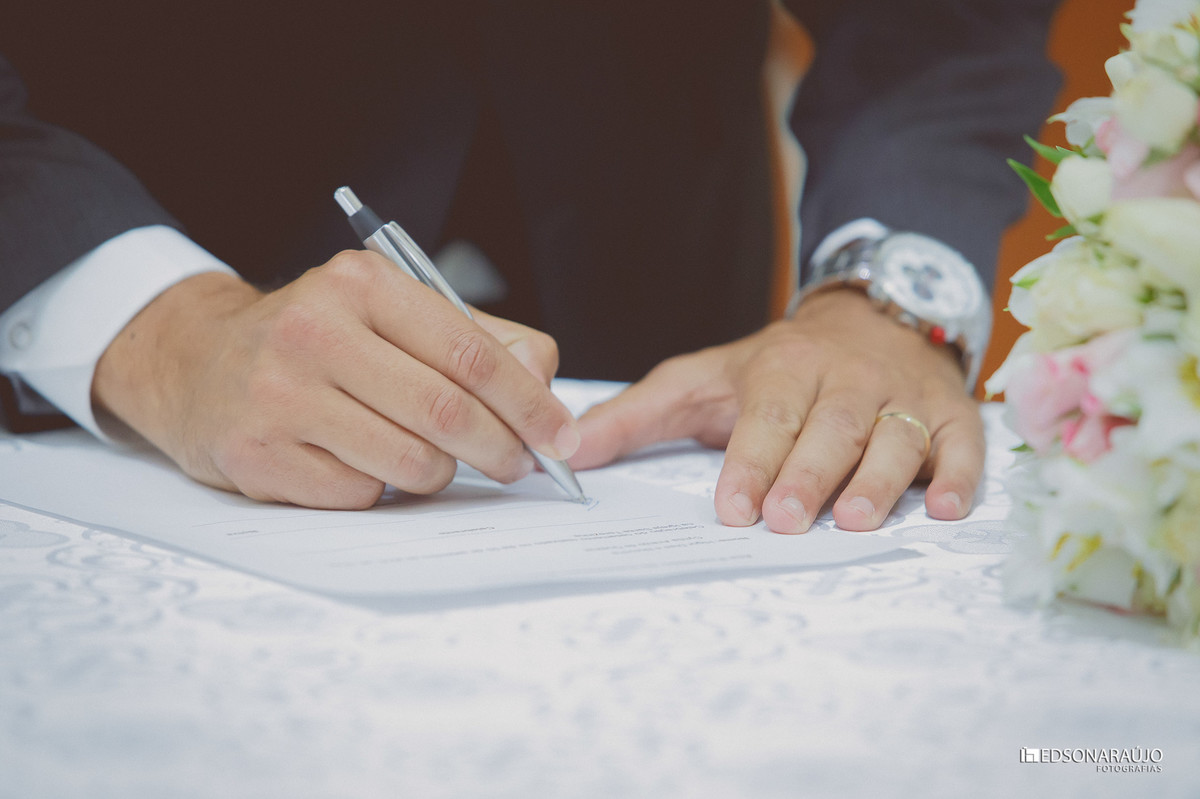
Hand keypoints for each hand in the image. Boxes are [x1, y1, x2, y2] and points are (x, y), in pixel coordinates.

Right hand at [92, 251, 578, 508]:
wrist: (198, 363)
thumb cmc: (319, 341)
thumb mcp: (394, 313)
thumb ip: (479, 338)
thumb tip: (543, 387)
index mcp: (362, 286)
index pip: (471, 354)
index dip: (529, 404)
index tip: (560, 437)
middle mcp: (316, 332)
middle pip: (446, 413)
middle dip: (501, 450)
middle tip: (519, 465)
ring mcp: (280, 396)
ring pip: (410, 462)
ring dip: (439, 473)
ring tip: (429, 457)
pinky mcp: (258, 454)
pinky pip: (360, 494)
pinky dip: (381, 490)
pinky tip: (361, 462)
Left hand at [569, 288, 984, 532]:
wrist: (868, 317)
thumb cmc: (776, 366)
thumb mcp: (700, 378)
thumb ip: (637, 416)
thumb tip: (569, 451)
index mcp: (783, 368)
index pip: (766, 415)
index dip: (751, 460)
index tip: (734, 506)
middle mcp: (846, 379)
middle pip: (830, 427)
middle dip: (808, 474)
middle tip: (786, 520)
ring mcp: (902, 395)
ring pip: (894, 436)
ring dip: (880, 479)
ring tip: (857, 522)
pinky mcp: (950, 412)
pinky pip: (962, 442)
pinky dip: (961, 474)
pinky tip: (949, 509)